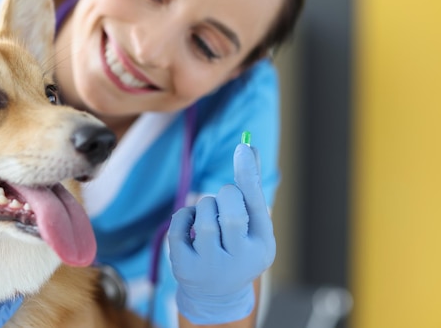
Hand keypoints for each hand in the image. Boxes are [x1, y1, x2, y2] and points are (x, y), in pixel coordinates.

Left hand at [168, 143, 275, 324]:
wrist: (216, 295)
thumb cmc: (237, 248)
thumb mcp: (252, 225)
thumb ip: (251, 189)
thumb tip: (248, 146)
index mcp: (262, 246)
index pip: (256, 207)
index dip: (249, 175)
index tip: (242, 146)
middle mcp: (239, 261)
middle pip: (231, 213)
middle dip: (226, 195)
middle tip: (226, 199)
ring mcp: (210, 267)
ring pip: (204, 218)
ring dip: (205, 205)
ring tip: (209, 214)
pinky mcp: (184, 268)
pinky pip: (179, 226)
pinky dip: (184, 215)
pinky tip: (191, 223)